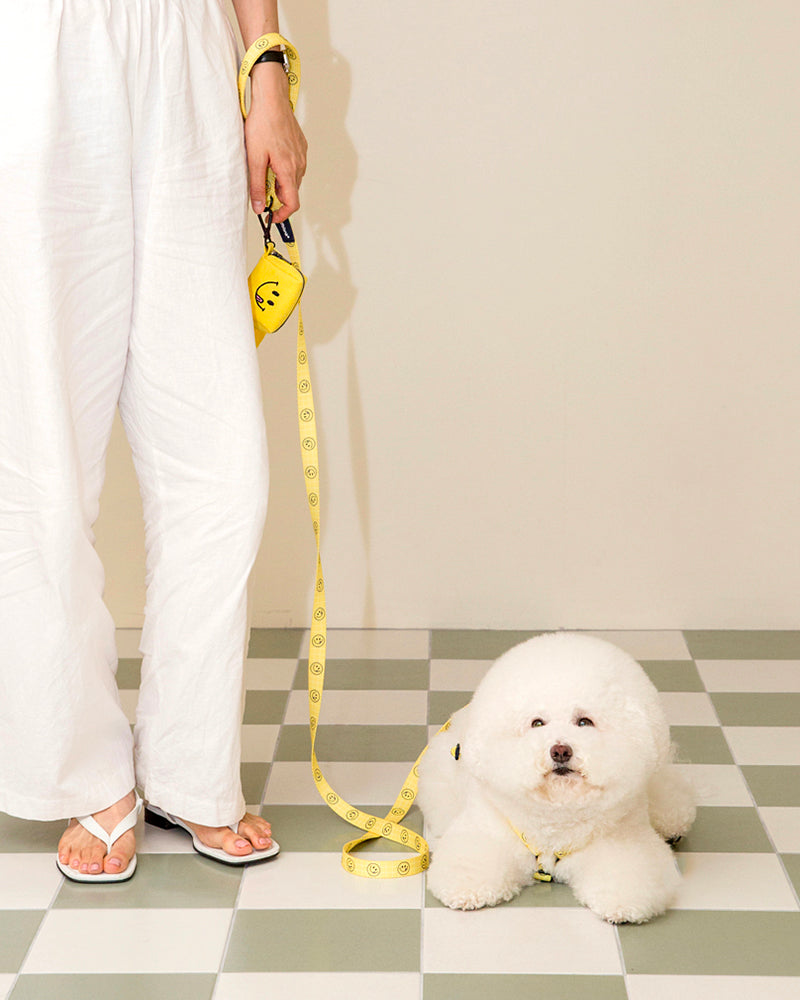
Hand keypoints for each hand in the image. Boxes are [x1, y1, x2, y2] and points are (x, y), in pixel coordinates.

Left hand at [245, 63, 307, 222]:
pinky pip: (294, 165)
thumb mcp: (254, 158)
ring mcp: (302, 155)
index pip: (292, 203)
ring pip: (293, 179)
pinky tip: (271, 156)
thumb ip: (257, 186)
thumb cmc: (262, 124)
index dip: (282, 214)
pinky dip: (283, 169)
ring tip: (263, 169)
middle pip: (292, 192)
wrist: (272, 99)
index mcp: (289, 170)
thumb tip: (260, 208)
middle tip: (260, 190)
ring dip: (280, 182)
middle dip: (277, 197)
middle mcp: (299, 165)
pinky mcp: (300, 146)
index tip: (272, 217)